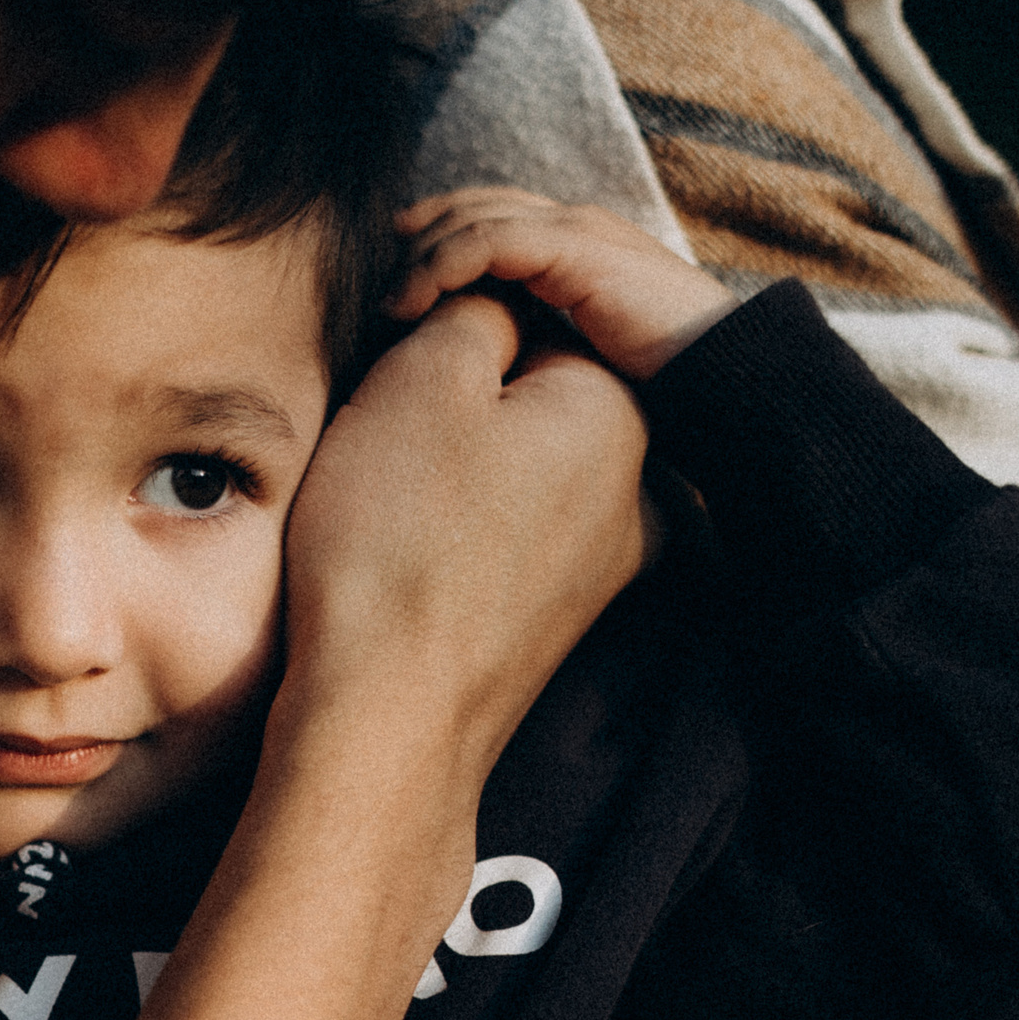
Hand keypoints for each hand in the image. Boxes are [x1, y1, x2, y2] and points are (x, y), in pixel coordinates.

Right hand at [278, 289, 649, 781]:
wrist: (385, 713)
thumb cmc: (399, 538)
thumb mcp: (423, 378)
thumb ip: (472, 310)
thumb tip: (490, 306)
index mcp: (619, 410)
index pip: (538, 308)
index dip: (450, 315)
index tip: (392, 349)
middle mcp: (636, 485)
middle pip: (533, 387)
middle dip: (456, 388)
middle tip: (382, 416)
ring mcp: (604, 558)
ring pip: (517, 457)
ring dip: (452, 452)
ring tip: (389, 484)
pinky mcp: (559, 610)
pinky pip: (508, 524)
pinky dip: (457, 515)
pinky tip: (406, 539)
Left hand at [388, 188, 739, 384]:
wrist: (728, 373)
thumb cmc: (667, 378)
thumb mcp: (589, 355)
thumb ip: (548, 342)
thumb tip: (495, 373)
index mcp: (577, 244)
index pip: (491, 214)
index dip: (438, 233)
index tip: (396, 273)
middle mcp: (574, 225)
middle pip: (474, 206)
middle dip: (420, 235)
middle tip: (381, 282)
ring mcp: (576, 231)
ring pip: (474, 219)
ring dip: (423, 256)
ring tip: (390, 302)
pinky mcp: (576, 249)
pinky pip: (490, 241)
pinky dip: (445, 263)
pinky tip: (416, 299)